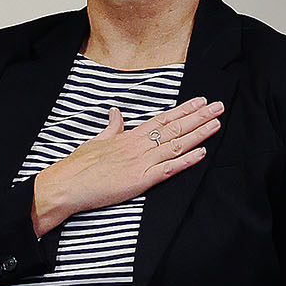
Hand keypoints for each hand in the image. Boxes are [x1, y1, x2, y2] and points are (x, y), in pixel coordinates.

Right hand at [31, 97, 222, 235]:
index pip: (162, 119)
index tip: (200, 101)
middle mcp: (138, 145)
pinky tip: (201, 153)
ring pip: (176, 144)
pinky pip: (168, 169)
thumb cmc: (78, 165)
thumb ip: (111, 128)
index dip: (183, 109)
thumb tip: (116, 113)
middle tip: (218, 106)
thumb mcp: (96, 140)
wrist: (67, 184)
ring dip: (198, 133)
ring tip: (217, 124)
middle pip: (174, 128)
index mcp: (128, 136)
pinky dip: (186, 161)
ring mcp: (141, 162)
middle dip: (199, 117)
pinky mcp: (140, 180)